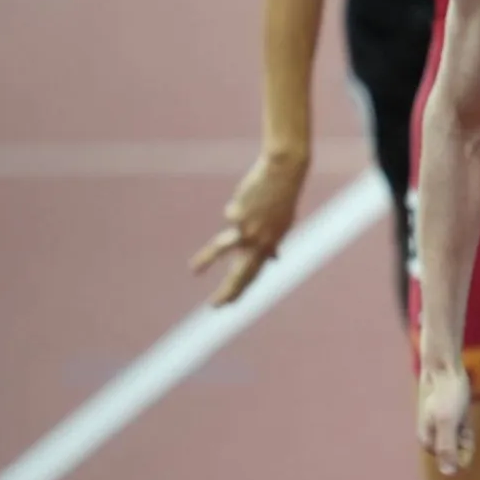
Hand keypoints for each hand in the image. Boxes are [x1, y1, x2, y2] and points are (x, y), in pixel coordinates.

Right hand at [191, 146, 308, 303]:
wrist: (284, 173)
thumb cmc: (282, 197)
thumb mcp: (283, 223)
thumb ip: (273, 242)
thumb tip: (273, 259)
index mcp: (271, 244)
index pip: (254, 273)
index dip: (242, 288)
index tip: (229, 303)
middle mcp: (261, 241)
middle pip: (241, 272)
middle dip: (228, 291)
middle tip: (215, 306)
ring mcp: (248, 229)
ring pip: (223, 248)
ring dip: (207, 260)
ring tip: (195, 270)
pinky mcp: (237, 215)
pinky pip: (232, 213)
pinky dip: (240, 204)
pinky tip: (250, 197)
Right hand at [416, 359, 473, 474]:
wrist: (444, 367)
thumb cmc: (446, 395)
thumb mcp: (448, 422)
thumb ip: (448, 448)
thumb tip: (448, 474)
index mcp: (427, 440)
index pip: (449, 460)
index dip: (462, 453)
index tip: (463, 434)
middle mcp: (432, 435)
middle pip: (455, 451)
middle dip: (464, 441)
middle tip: (462, 421)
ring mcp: (441, 426)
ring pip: (459, 440)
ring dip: (466, 432)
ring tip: (461, 413)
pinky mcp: (450, 416)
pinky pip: (461, 430)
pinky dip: (466, 426)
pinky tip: (465, 415)